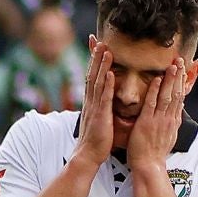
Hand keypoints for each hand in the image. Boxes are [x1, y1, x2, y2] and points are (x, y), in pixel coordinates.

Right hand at [72, 38, 113, 164]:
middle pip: (92, 74)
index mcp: (91, 102)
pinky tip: (110, 73)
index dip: (94, 61)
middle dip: (96, 57)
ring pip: (97, 82)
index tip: (96, 47)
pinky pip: (104, 97)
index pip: (92, 77)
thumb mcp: (99, 119)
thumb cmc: (96, 140)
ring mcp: (94, 108)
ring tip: (105, 50)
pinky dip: (107, 84)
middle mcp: (90, 102)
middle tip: (99, 40)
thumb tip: (106, 100)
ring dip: (101, 65)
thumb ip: (102, 108)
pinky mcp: (100, 116)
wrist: (87, 156)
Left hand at [126, 55, 189, 171]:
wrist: (148, 167)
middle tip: (181, 60)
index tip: (184, 70)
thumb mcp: (167, 136)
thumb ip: (171, 122)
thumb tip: (176, 110)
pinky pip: (152, 103)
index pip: (181, 98)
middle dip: (179, 76)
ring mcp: (159, 120)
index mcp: (173, 122)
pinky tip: (157, 79)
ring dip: (171, 79)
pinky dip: (155, 90)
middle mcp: (169, 119)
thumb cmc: (153, 154)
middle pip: (177, 93)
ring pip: (167, 96)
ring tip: (173, 64)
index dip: (183, 83)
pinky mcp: (147, 123)